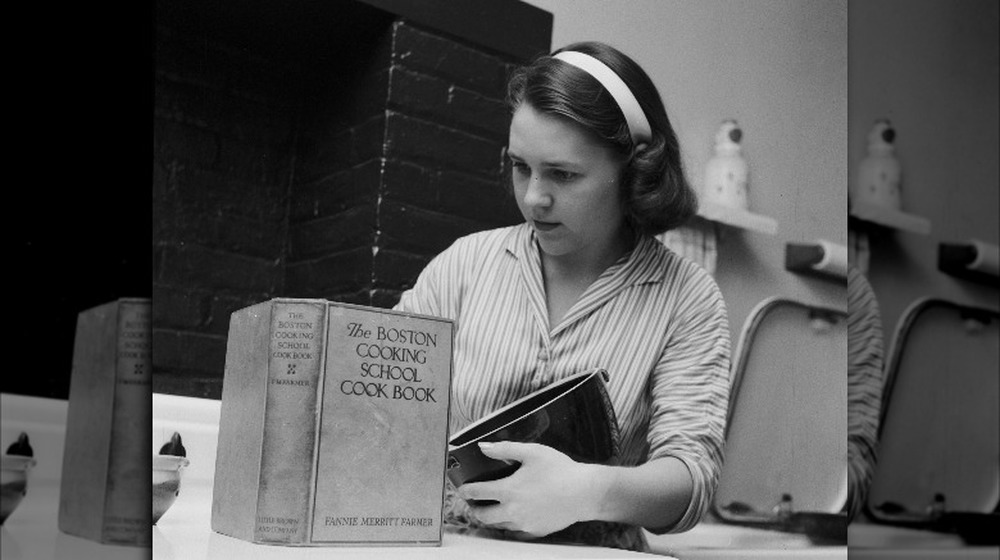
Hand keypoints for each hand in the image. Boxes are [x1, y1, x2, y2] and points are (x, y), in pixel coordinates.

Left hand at [457, 441, 603, 537]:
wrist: (585, 492)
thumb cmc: (560, 469)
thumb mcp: (532, 451)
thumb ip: (504, 449)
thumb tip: (483, 447)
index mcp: (508, 490)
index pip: (477, 492)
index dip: (465, 490)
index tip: (461, 489)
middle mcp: (512, 510)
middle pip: (483, 515)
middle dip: (474, 509)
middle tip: (473, 502)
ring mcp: (523, 524)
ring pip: (497, 526)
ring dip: (490, 518)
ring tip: (490, 509)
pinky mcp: (535, 532)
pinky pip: (514, 533)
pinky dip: (507, 526)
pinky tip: (511, 517)